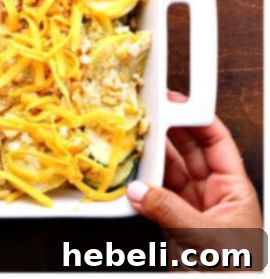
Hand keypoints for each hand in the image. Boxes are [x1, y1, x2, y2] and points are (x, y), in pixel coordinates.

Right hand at [127, 92, 261, 228]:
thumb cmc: (234, 276)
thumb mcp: (205, 241)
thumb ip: (169, 211)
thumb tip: (138, 190)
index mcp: (235, 191)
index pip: (216, 141)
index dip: (195, 117)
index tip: (172, 100)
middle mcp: (213, 197)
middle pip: (187, 152)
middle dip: (166, 132)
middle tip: (142, 114)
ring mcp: (192, 212)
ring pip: (168, 173)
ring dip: (149, 158)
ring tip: (130, 140)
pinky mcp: (173, 229)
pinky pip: (155, 197)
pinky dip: (140, 185)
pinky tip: (127, 175)